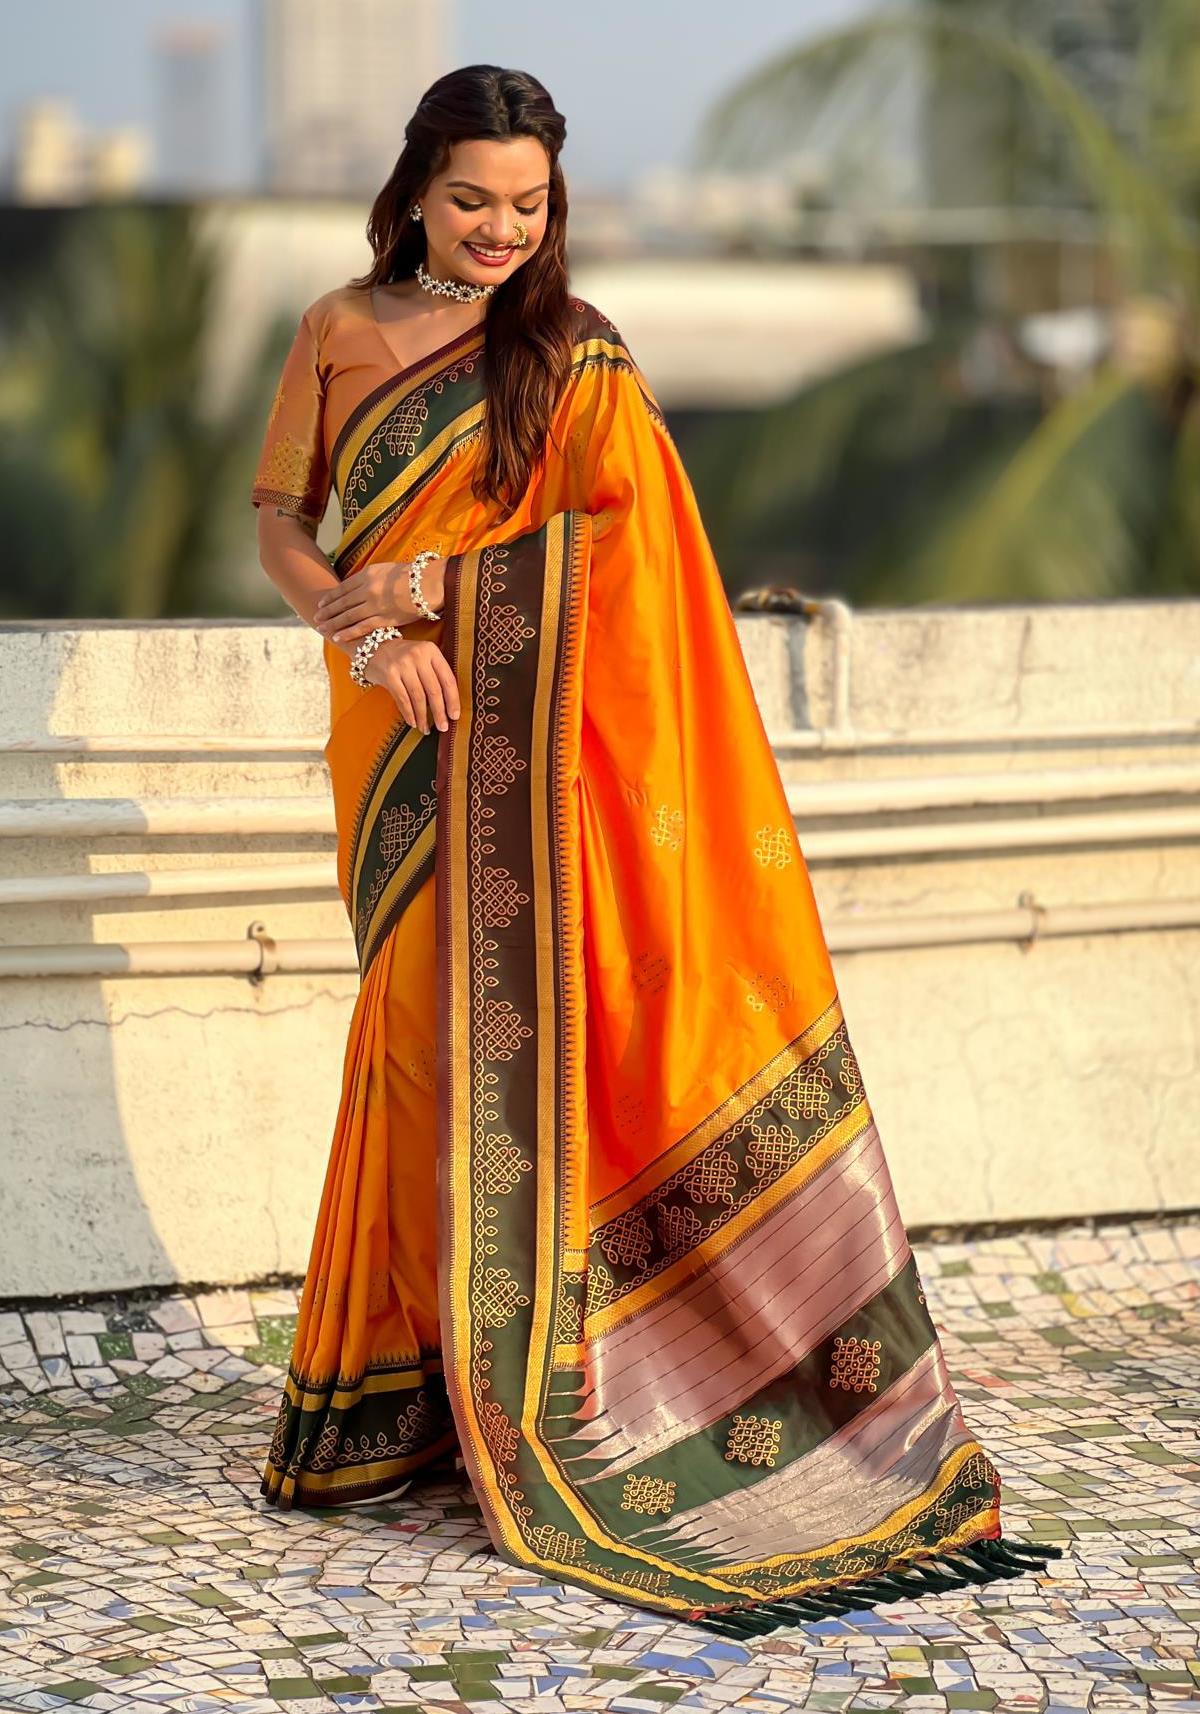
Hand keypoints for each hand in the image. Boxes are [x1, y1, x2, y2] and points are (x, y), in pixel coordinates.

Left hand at [313, 557, 446, 643]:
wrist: (427, 584)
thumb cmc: (411, 576)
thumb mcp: (386, 569)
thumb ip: (370, 577)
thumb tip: (359, 584)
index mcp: (367, 575)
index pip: (343, 588)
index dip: (331, 597)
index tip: (321, 603)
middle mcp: (366, 589)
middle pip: (341, 602)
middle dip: (327, 611)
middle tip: (316, 617)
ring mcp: (373, 604)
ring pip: (347, 615)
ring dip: (332, 623)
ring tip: (322, 628)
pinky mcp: (383, 618)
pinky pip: (360, 627)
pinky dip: (347, 632)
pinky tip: (336, 637)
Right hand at [362, 636, 460, 734]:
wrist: (372, 648)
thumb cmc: (403, 657)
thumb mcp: (422, 657)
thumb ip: (435, 673)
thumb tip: (448, 705)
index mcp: (431, 650)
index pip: (447, 679)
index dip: (453, 700)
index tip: (454, 715)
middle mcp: (418, 656)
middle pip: (434, 690)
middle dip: (439, 712)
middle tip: (443, 727)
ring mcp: (402, 665)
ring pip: (418, 697)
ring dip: (423, 717)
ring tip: (425, 729)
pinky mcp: (389, 675)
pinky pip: (403, 699)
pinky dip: (409, 713)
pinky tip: (413, 722)